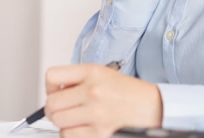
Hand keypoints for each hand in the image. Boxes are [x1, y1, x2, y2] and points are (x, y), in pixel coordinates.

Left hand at [45, 64, 162, 137]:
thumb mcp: (103, 74)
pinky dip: (72, 133)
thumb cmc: (128, 91)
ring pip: (58, 121)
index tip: (57, 91)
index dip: (50, 87)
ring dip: (63, 122)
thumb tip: (53, 94)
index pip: (52, 76)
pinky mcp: (99, 132)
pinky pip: (69, 135)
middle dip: (53, 108)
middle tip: (63, 109)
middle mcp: (93, 90)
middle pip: (51, 103)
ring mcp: (96, 113)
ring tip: (76, 118)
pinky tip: (84, 126)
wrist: (152, 106)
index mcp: (92, 72)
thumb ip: (77, 80)